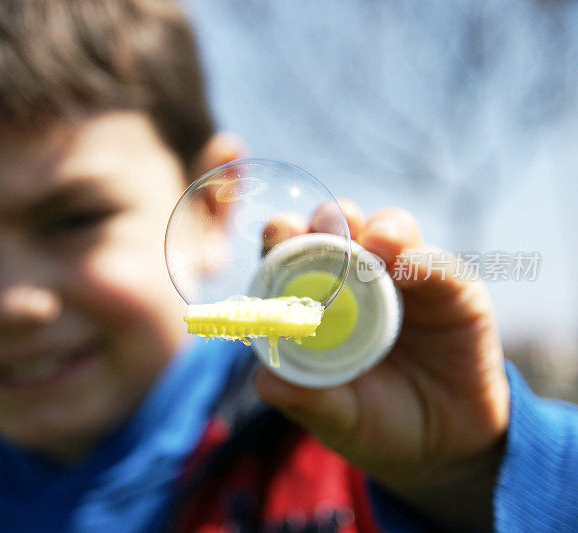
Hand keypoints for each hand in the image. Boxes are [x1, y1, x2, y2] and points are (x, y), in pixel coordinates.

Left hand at [255, 200, 508, 531]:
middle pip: (337, 228)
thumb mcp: (339, 418)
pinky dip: (420, 259)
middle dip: (325, 220)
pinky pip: (437, 264)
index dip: (281, 238)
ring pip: (389, 230)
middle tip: (320, 229)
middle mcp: (358, 279)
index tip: (277, 234)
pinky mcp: (452, 288)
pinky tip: (408, 265)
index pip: (290, 255)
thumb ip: (306, 399)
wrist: (445, 445)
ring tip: (373, 244)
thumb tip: (264, 382)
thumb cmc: (377, 423)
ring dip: (376, 229)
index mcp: (315, 300)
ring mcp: (405, 278)